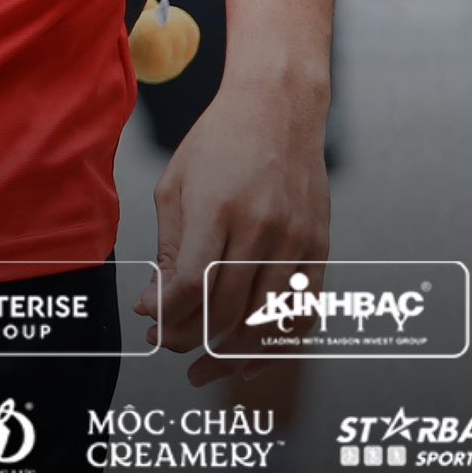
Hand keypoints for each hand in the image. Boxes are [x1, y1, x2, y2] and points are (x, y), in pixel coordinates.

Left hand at [133, 77, 329, 385]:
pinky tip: (249, 358)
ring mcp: (296, 239)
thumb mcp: (177, 184)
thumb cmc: (219, 140)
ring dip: (231, 354)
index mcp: (219, 207)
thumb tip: (153, 307)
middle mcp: (262, 227)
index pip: (193, 285)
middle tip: (169, 346)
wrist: (278, 106)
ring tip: (204, 367)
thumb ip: (168, 250)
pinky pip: (302, 313)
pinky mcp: (320, 247)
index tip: (152, 327)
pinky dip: (275, 344)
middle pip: (227, 309)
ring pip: (265, 321)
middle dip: (191, 338)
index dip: (169, 318)